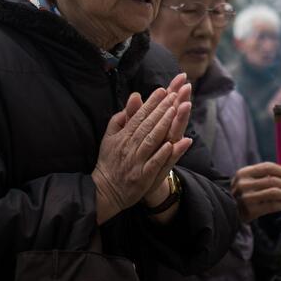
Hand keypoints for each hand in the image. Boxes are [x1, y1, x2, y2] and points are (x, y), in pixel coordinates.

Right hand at [92, 86, 190, 223]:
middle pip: (147, 125)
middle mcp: (130, 147)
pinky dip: (163, 153)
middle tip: (174, 95)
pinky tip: (172, 143)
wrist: (105, 190)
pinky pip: (154, 163)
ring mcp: (137, 162)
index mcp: (123, 136)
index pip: (139, 116)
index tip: (163, 90)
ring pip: (151, 140)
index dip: (151, 103)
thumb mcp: (109, 137)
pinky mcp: (143, 177)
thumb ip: (119, 119)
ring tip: (175, 111)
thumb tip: (131, 100)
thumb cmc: (109, 161)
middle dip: (161, 109)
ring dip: (163, 125)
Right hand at [231, 162, 280, 222]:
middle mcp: (244, 184)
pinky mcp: (250, 211)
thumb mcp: (247, 179)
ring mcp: (246, 198)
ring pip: (274, 192)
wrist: (229, 210)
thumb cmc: (243, 193)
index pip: (267, 167)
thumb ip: (263, 175)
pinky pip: (272, 206)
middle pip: (272, 180)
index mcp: (243, 173)